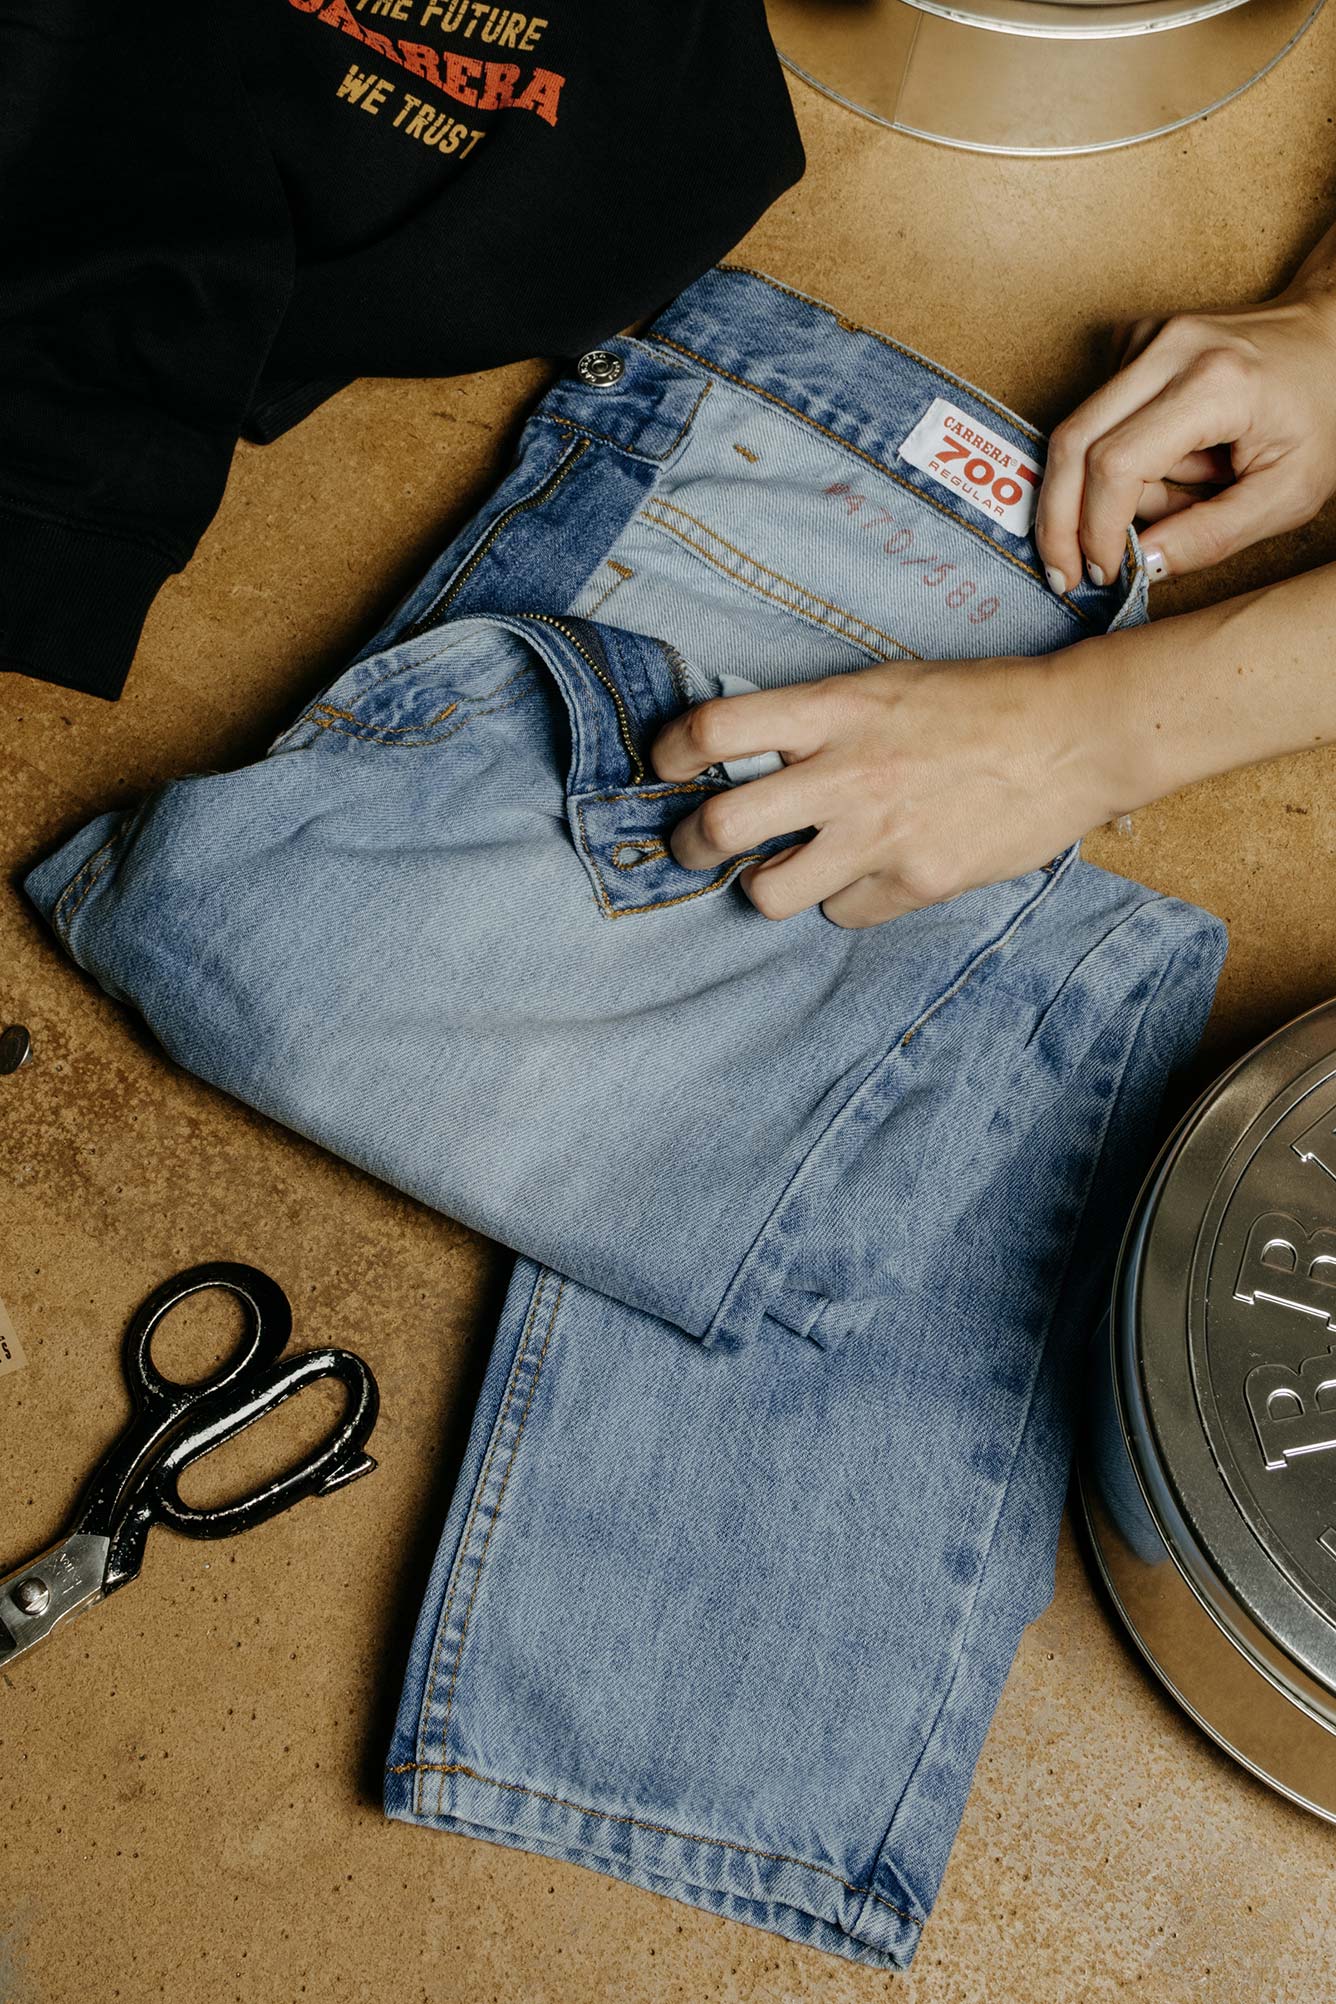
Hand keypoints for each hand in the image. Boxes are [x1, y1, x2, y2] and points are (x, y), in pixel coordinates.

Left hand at [648, 652, 1132, 928]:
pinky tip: (868, 874)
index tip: (663, 766)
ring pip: (769, 894)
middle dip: (690, 844)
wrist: (1075, 735)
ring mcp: (880, 836)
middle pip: (721, 826)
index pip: (716, 731)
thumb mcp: (887, 685)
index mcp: (835, 709)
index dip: (671, 754)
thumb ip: (819, 720)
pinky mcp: (915, 883)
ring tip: (781, 871)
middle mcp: (847, 774)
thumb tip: (749, 754)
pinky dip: (843, 900)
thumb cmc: (980, 702)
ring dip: (764, 886)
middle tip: (692, 846)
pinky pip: (842, 913)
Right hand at [1036, 227, 1335, 590]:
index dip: (1096, 529)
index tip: (1102, 573)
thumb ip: (1211, 537)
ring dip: (1107, 490)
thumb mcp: (1288, 494)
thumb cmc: (1320, 415)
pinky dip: (1120, 460)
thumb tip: (1138, 566)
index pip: (1116, 464)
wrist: (1329, 339)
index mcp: (1214, 382)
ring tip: (1178, 496)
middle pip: (1072, 443)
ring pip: (1080, 436)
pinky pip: (1095, 420)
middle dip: (1060, 519)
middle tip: (1067, 571)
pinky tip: (1171, 461)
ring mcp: (1144, 337)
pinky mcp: (1131, 342)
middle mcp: (1168, 347)